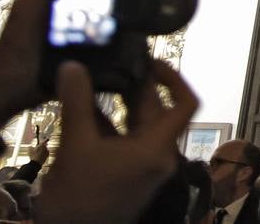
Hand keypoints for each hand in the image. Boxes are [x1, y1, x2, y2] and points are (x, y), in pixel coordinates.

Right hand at [32, 60, 198, 223]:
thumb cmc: (77, 198)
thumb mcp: (76, 145)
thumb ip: (76, 103)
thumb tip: (73, 65)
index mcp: (157, 148)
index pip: (186, 104)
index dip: (173, 77)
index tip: (149, 61)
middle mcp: (157, 155)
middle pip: (157, 110)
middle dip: (137, 86)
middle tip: (114, 63)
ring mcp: (142, 166)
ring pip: (137, 124)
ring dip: (120, 103)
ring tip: (97, 78)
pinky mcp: (125, 173)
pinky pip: (123, 139)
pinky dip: (108, 122)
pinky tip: (84, 107)